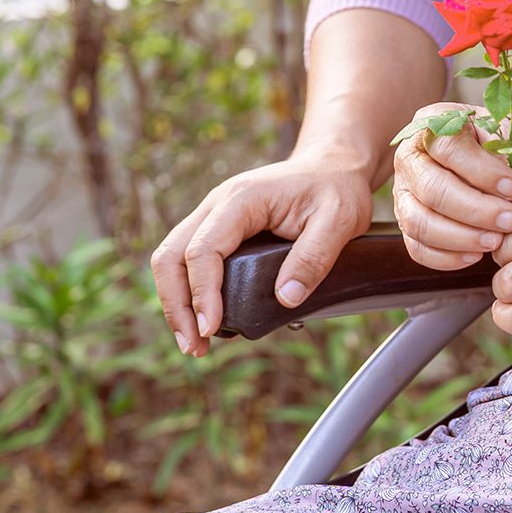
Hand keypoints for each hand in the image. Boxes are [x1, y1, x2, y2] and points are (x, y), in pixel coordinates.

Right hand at [150, 155, 372, 357]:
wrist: (333, 165)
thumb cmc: (336, 188)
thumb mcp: (339, 220)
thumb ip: (314, 257)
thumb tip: (286, 298)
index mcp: (242, 199)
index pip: (203, 249)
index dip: (202, 293)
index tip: (211, 329)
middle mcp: (218, 204)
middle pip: (171, 255)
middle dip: (176, 305)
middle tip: (194, 347)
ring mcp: (214, 216)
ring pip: (172, 258)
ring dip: (176, 302)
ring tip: (195, 343)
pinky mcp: (219, 229)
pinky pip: (188, 260)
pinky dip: (188, 292)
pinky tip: (204, 321)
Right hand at [392, 101, 511, 270]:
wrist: (464, 153)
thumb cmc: (485, 141)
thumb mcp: (499, 130)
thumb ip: (508, 148)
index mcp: (430, 125)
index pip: (449, 148)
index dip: (483, 171)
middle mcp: (409, 159)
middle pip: (433, 189)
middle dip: (476, 210)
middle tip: (511, 220)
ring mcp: (403, 193)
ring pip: (420, 222)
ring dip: (461, 237)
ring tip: (495, 241)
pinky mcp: (404, 223)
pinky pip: (417, 248)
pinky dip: (446, 258)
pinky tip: (475, 256)